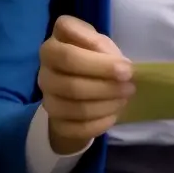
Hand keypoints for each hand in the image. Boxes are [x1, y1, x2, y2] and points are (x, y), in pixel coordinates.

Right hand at [38, 16, 134, 155]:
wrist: (79, 86)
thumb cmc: (92, 57)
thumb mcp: (100, 44)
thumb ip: (104, 48)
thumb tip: (119, 65)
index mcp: (53, 46)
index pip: (67, 51)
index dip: (98, 59)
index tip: (125, 66)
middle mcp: (44, 70)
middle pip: (72, 83)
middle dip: (106, 85)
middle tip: (129, 85)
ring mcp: (47, 98)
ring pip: (75, 107)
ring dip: (105, 104)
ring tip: (124, 98)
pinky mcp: (56, 122)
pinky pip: (78, 128)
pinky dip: (99, 122)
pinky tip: (114, 114)